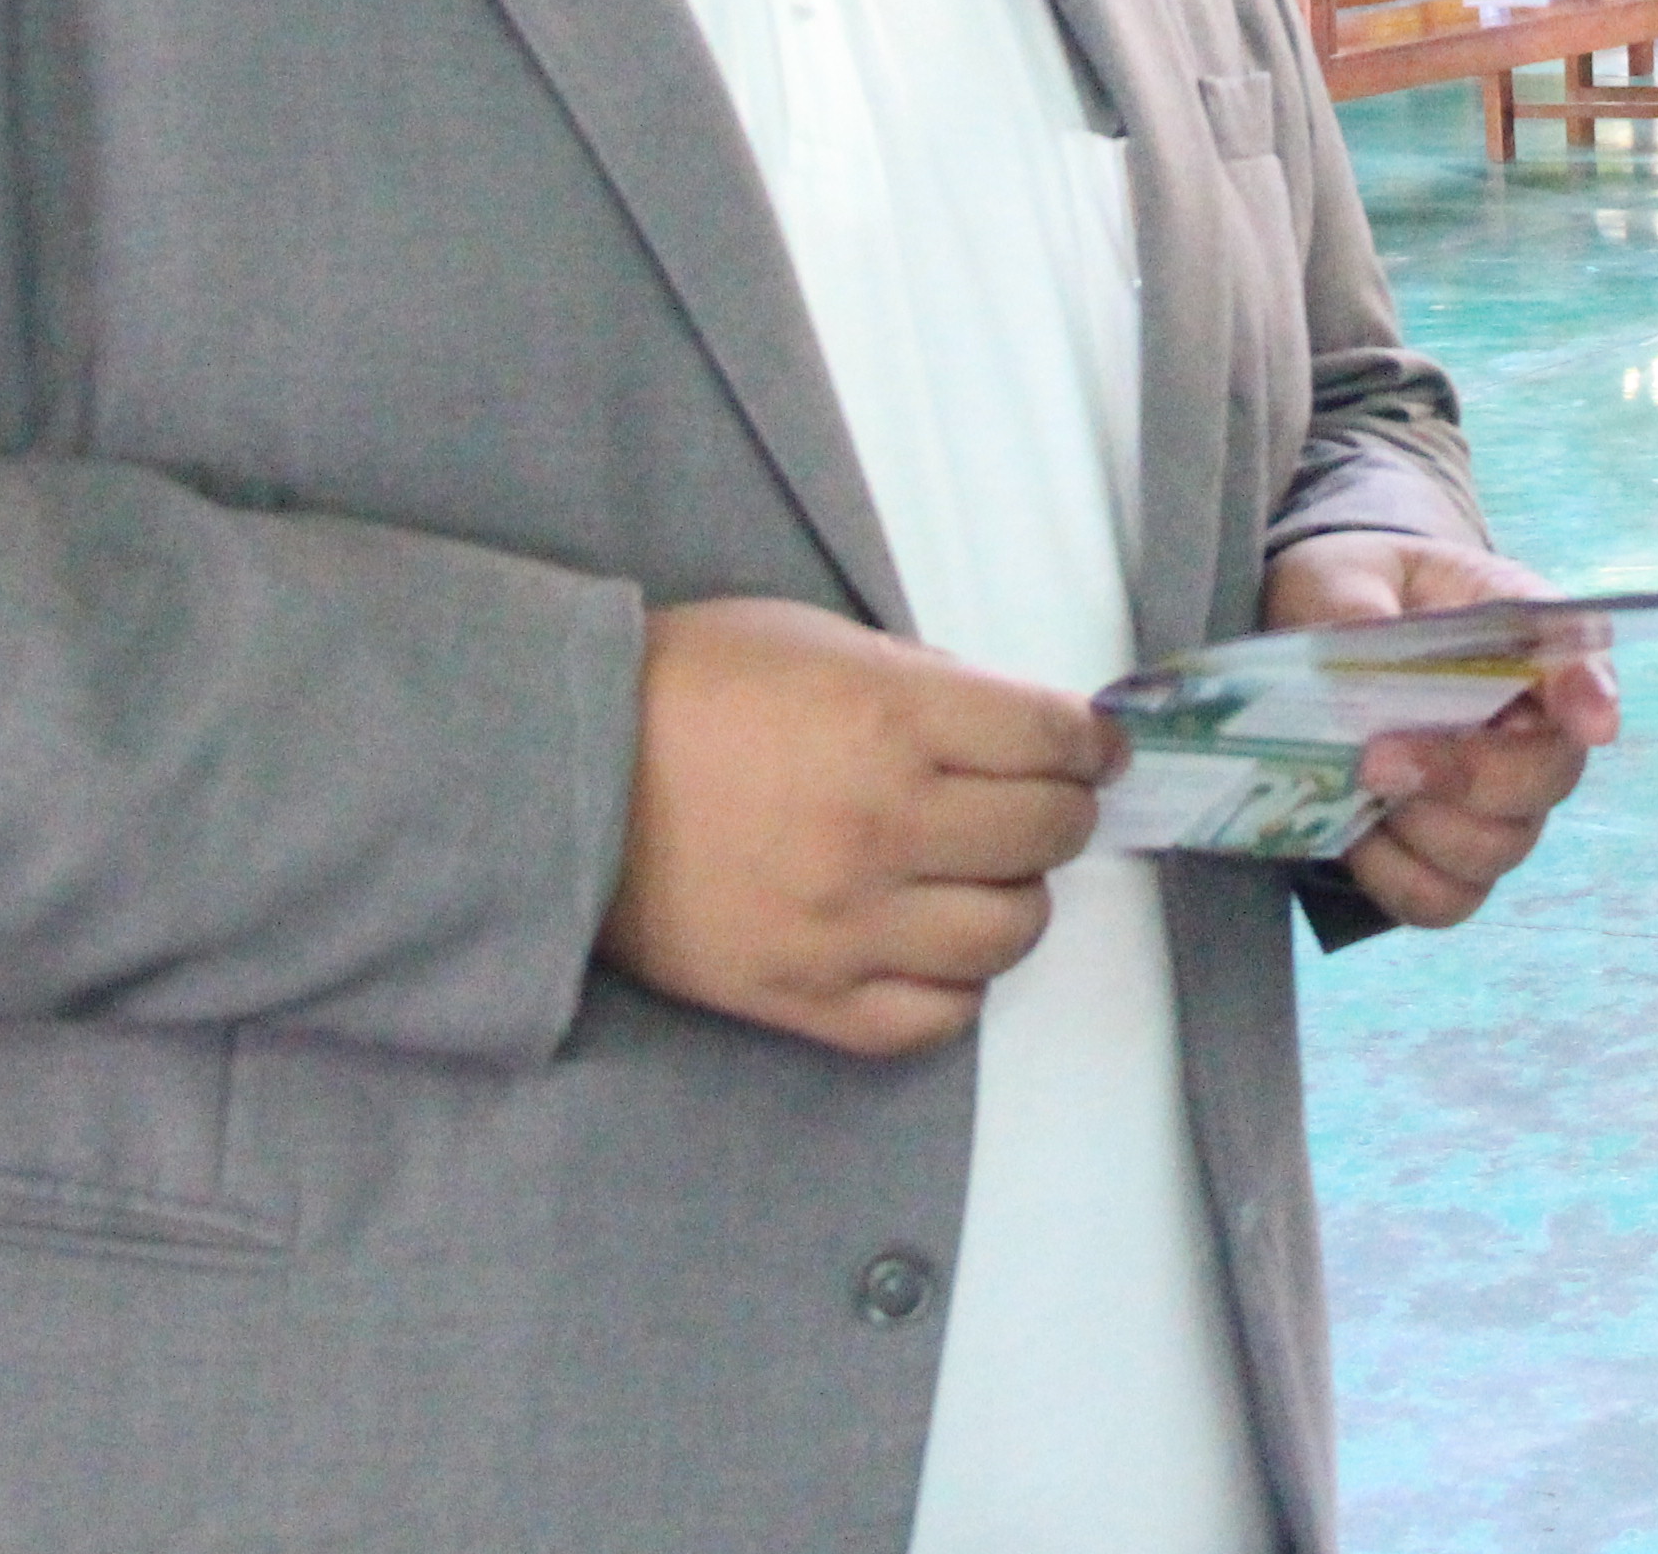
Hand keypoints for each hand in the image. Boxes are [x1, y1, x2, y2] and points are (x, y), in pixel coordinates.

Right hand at [598, 598, 1119, 1058]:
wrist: (562, 772)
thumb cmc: (689, 686)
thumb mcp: (821, 641)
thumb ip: (927, 686)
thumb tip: (1019, 731)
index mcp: (892, 719)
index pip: (1055, 740)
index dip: (1090, 744)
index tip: (1095, 751)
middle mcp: (884, 824)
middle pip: (1048, 835)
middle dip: (1061, 811)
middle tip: (1038, 804)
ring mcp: (847, 922)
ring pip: (1010, 933)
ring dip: (1014, 898)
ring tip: (980, 876)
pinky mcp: (805, 996)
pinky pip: (935, 1016)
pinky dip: (955, 982)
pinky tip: (931, 943)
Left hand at [1260, 531, 1621, 928]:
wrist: (1318, 641)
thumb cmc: (1351, 596)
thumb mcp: (1341, 576)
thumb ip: (1356, 606)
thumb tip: (1362, 652)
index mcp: (1522, 635)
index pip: (1582, 661)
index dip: (1590, 694)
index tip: (1594, 721)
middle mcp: (1533, 726)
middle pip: (1547, 775)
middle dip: (1464, 774)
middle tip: (1376, 758)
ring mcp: (1502, 803)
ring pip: (1498, 847)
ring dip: (1420, 827)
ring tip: (1357, 787)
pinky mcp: (1456, 861)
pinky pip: (1448, 899)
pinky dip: (1396, 878)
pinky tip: (1357, 836)